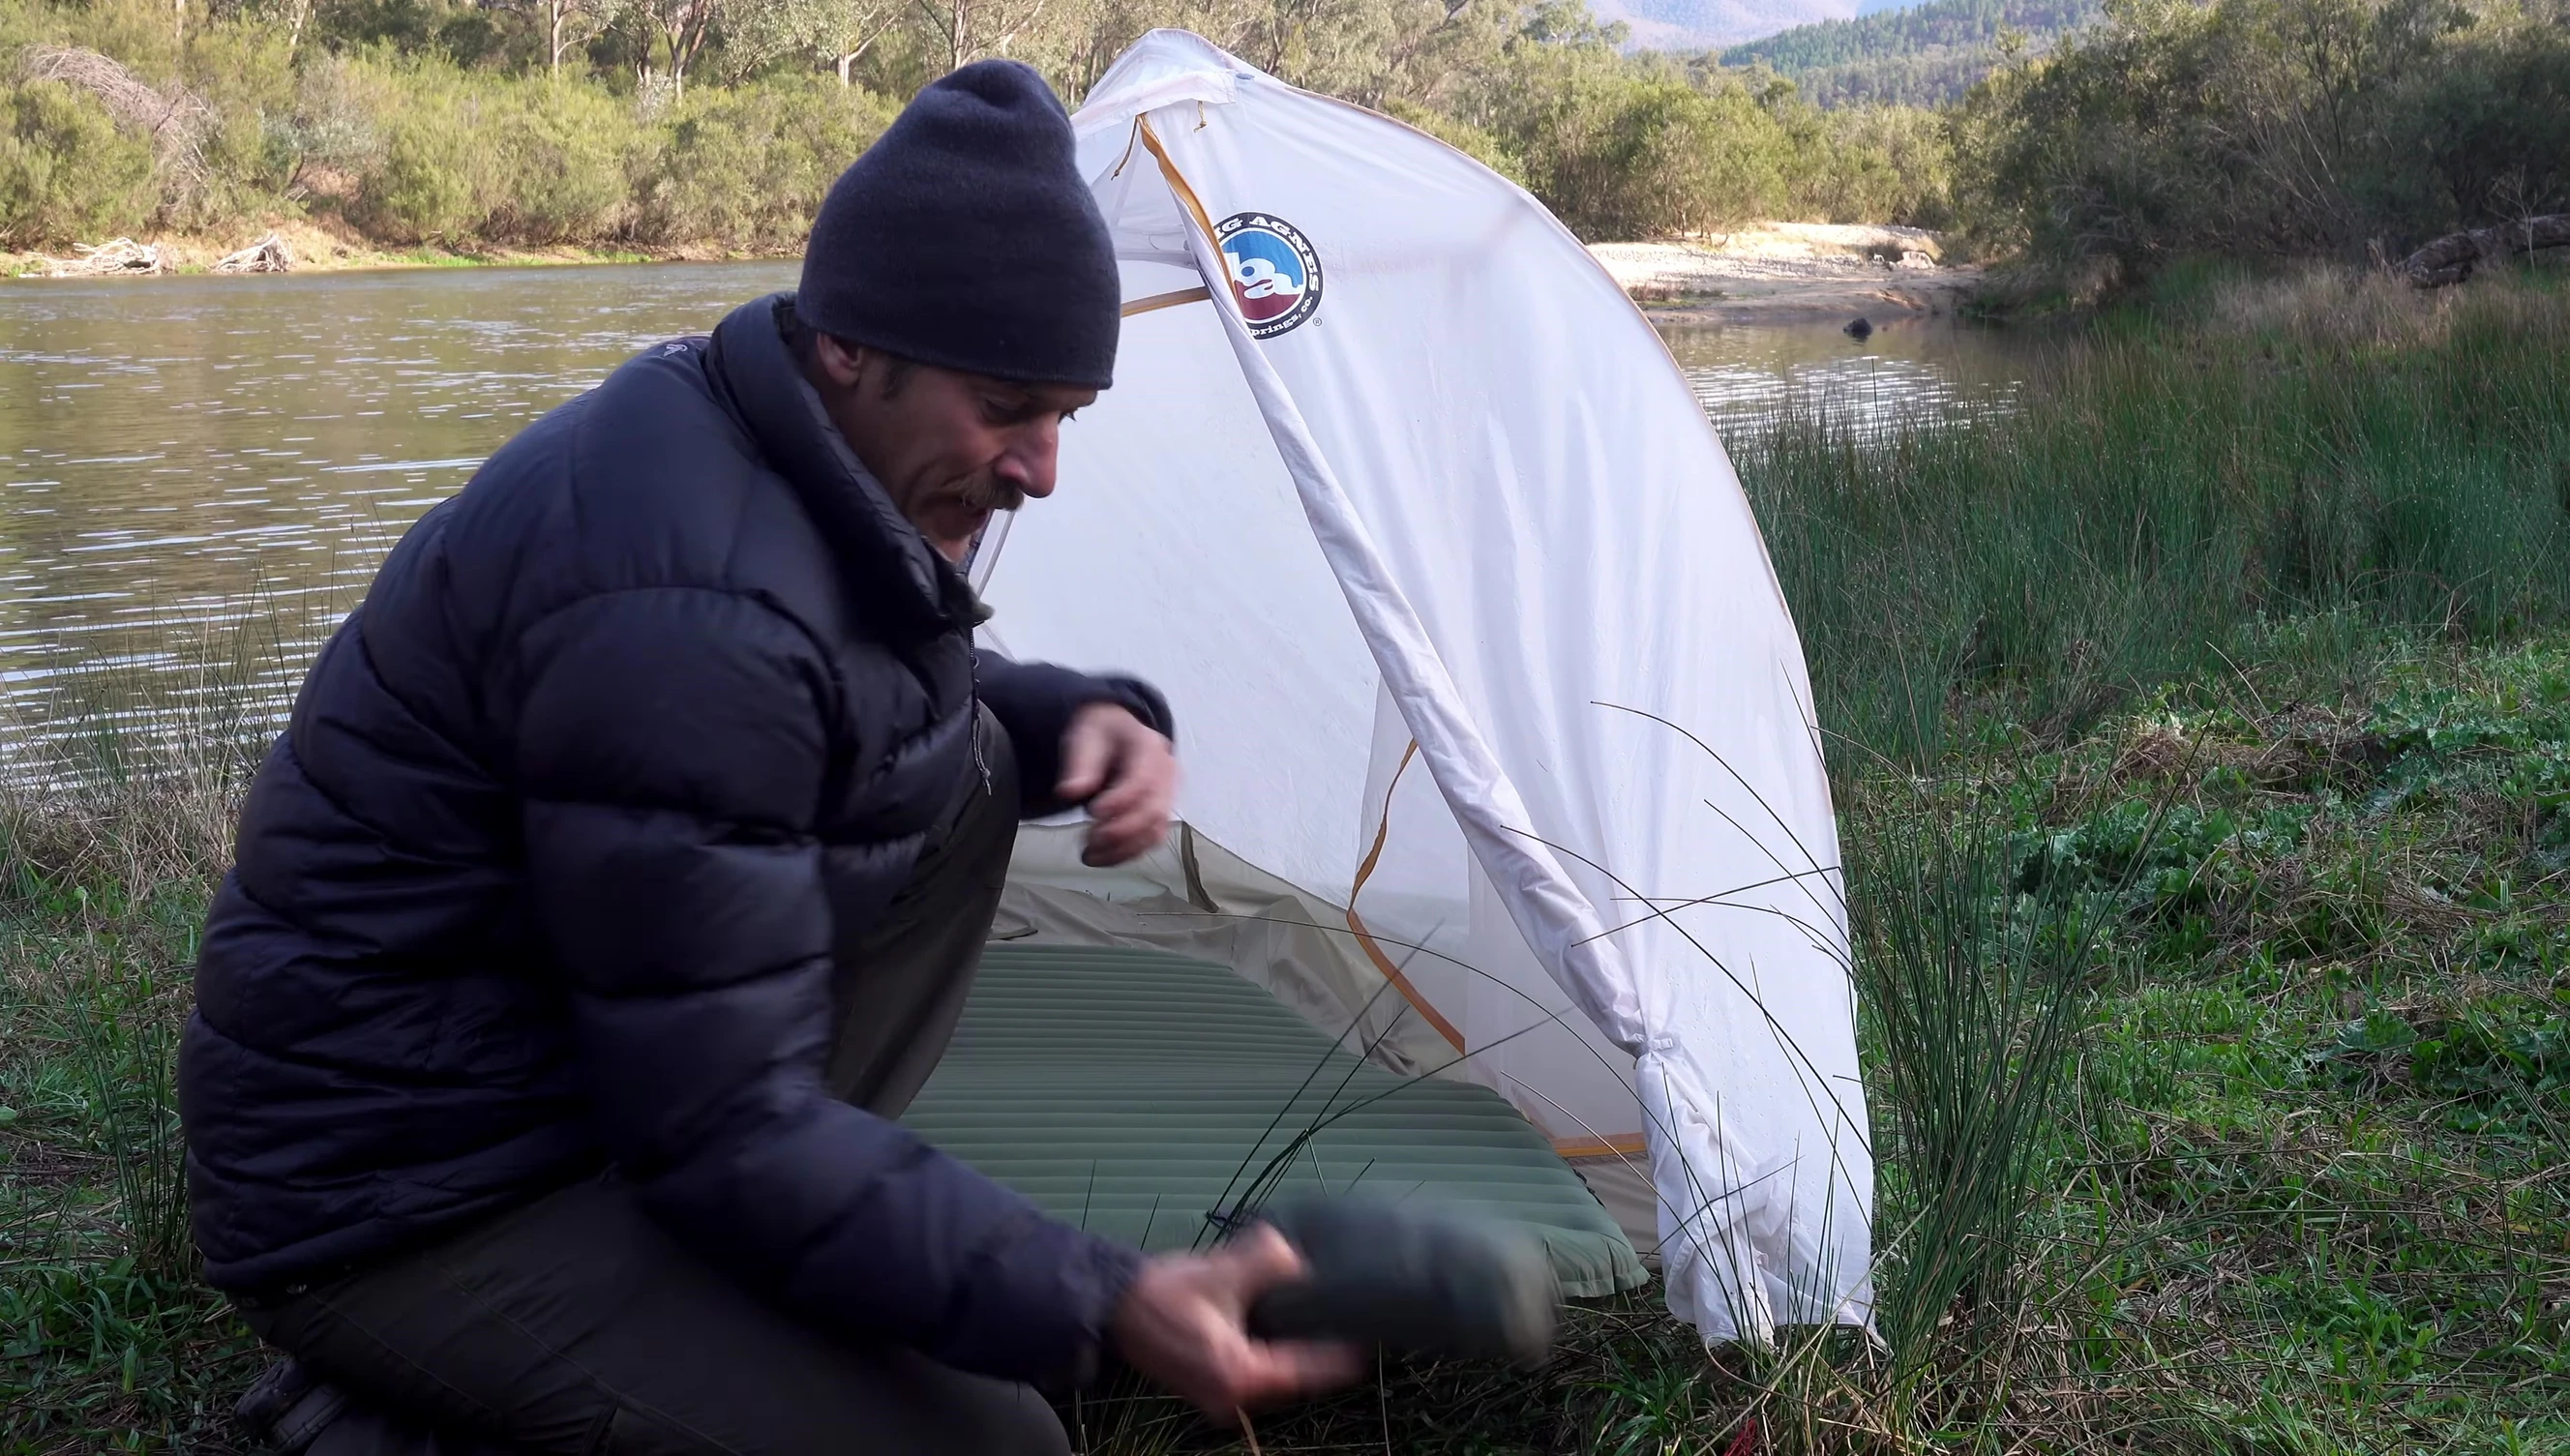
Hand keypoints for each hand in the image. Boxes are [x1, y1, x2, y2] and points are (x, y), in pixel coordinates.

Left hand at [1056, 703, 1175, 866]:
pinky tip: (1102, 857)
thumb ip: (1080, 764)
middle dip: (1120, 831)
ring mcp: (1167, 795)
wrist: (1118, 731)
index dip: (1120, 800)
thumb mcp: (1085, 736)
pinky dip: (1127, 853)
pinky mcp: (1161, 812)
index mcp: (1148, 746)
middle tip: (1087, 839)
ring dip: (1123, 849)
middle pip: (1154, 811)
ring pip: (1155, 831)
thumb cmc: (1101, 732)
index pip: (1143, 779)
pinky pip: (1152, 839)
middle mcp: (1166, 772)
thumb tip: (1069, 792)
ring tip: (1089, 855)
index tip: (1092, 812)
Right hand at [1109, 1225, 1363, 1416]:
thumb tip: (1302, 1262)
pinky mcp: (1210, 1386)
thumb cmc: (1164, 1292)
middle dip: (1323, 1356)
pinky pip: (1257, 1374)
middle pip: (1294, 1381)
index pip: (1306, 1372)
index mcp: (1239, 1377)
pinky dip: (1277, 1356)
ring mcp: (1219, 1398)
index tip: (1372, 1340)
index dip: (1340, 1357)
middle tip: (1357, 1328)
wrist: (1110, 1305)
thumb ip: (1271, 1263)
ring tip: (1332, 1328)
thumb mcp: (1223, 1272)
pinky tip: (1293, 1331)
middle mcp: (1233, 1399)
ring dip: (1300, 1357)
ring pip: (1276, 1379)